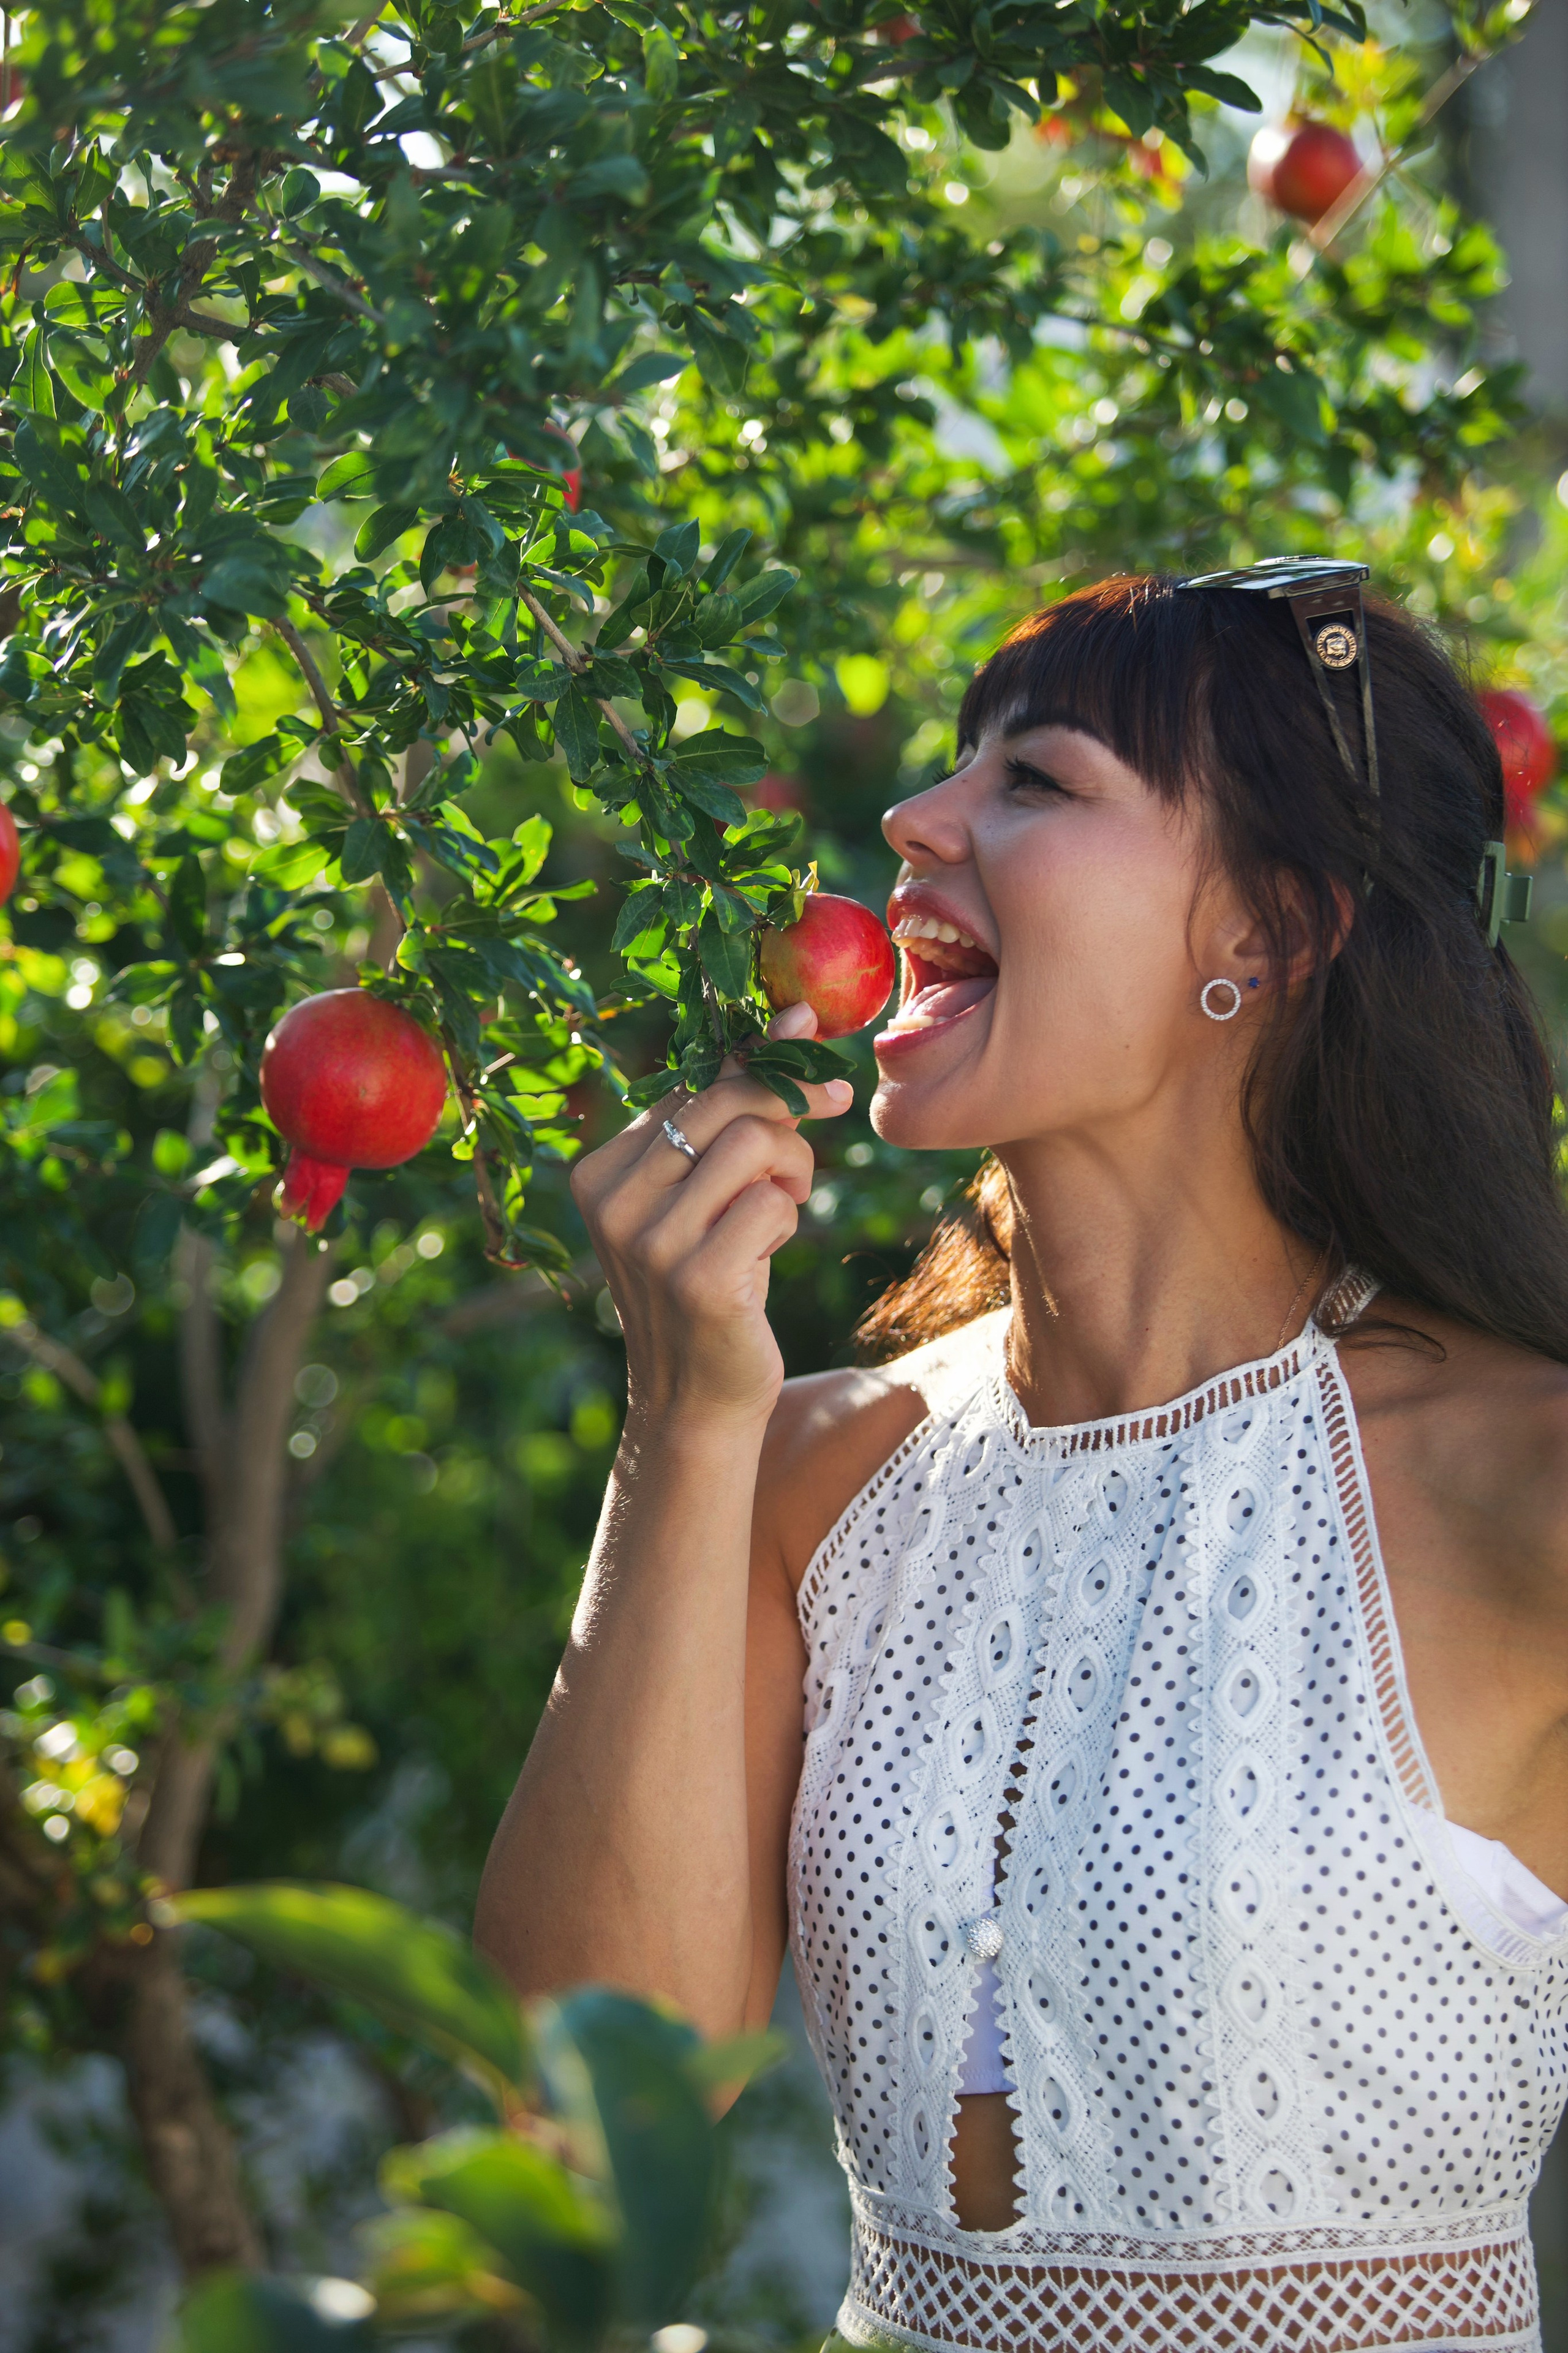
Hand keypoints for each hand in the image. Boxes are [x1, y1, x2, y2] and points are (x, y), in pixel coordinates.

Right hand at [571, 1005, 852, 1428]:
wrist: (695, 1397)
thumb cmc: (712, 1279)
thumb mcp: (706, 1193)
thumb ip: (732, 1111)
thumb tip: (794, 1018)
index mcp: (599, 1171)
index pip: (688, 1086)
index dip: (759, 1060)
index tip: (810, 1037)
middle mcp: (612, 1201)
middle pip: (722, 1104)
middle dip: (788, 1106)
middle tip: (829, 1110)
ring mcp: (649, 1242)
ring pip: (752, 1146)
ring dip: (793, 1168)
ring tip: (789, 1202)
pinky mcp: (696, 1279)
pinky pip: (771, 1205)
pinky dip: (788, 1219)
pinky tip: (767, 1253)